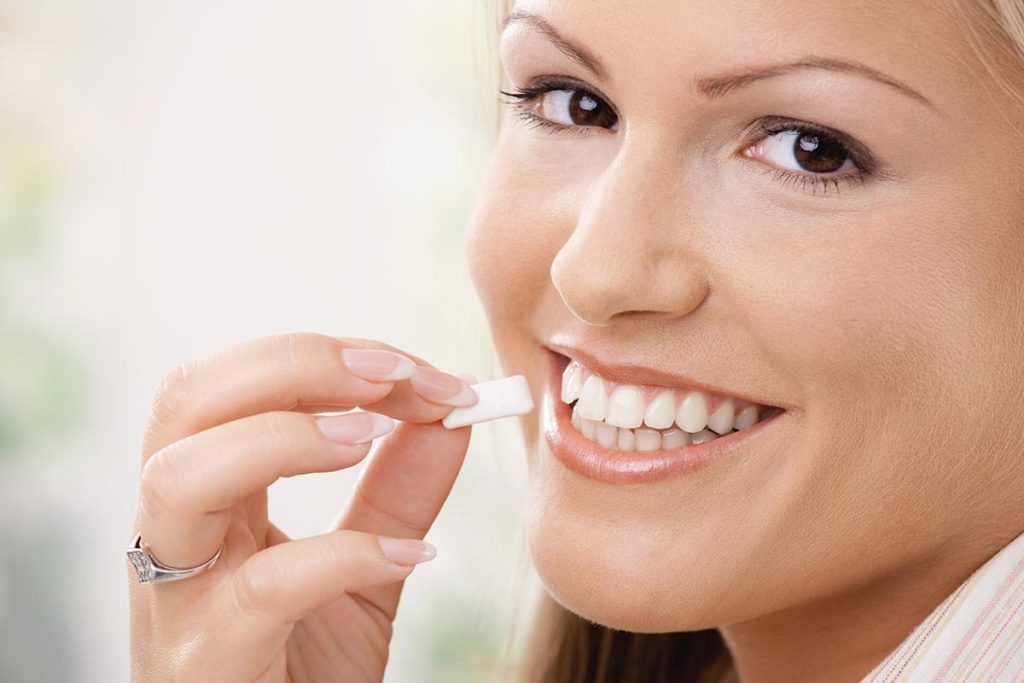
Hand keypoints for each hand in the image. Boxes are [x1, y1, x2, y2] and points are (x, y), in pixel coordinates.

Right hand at [127, 332, 477, 680]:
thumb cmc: (302, 667)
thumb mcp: (364, 566)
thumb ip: (400, 492)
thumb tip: (451, 414)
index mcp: (207, 498)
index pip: (231, 385)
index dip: (323, 356)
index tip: (418, 370)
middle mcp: (175, 534)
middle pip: (185, 400)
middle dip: (294, 364)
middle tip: (392, 374)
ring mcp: (179, 599)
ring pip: (182, 477)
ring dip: (286, 436)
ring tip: (369, 438)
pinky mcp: (208, 662)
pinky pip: (263, 590)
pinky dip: (345, 556)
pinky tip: (410, 558)